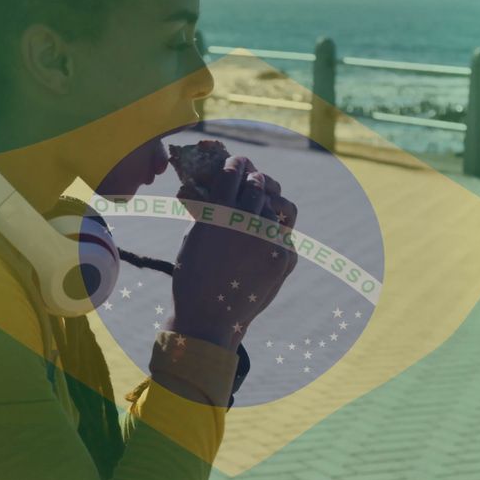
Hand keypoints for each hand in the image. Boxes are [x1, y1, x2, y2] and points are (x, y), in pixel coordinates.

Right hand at [168, 156, 298, 349]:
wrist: (210, 318)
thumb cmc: (194, 275)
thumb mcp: (194, 236)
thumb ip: (212, 209)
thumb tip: (225, 186)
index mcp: (219, 215)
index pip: (233, 174)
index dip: (236, 163)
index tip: (237, 161)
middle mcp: (247, 223)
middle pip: (259, 185)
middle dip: (255, 178)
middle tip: (253, 178)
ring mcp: (269, 241)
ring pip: (278, 207)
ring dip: (269, 203)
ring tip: (263, 205)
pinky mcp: (285, 258)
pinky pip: (285, 233)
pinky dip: (275, 231)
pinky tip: (265, 236)